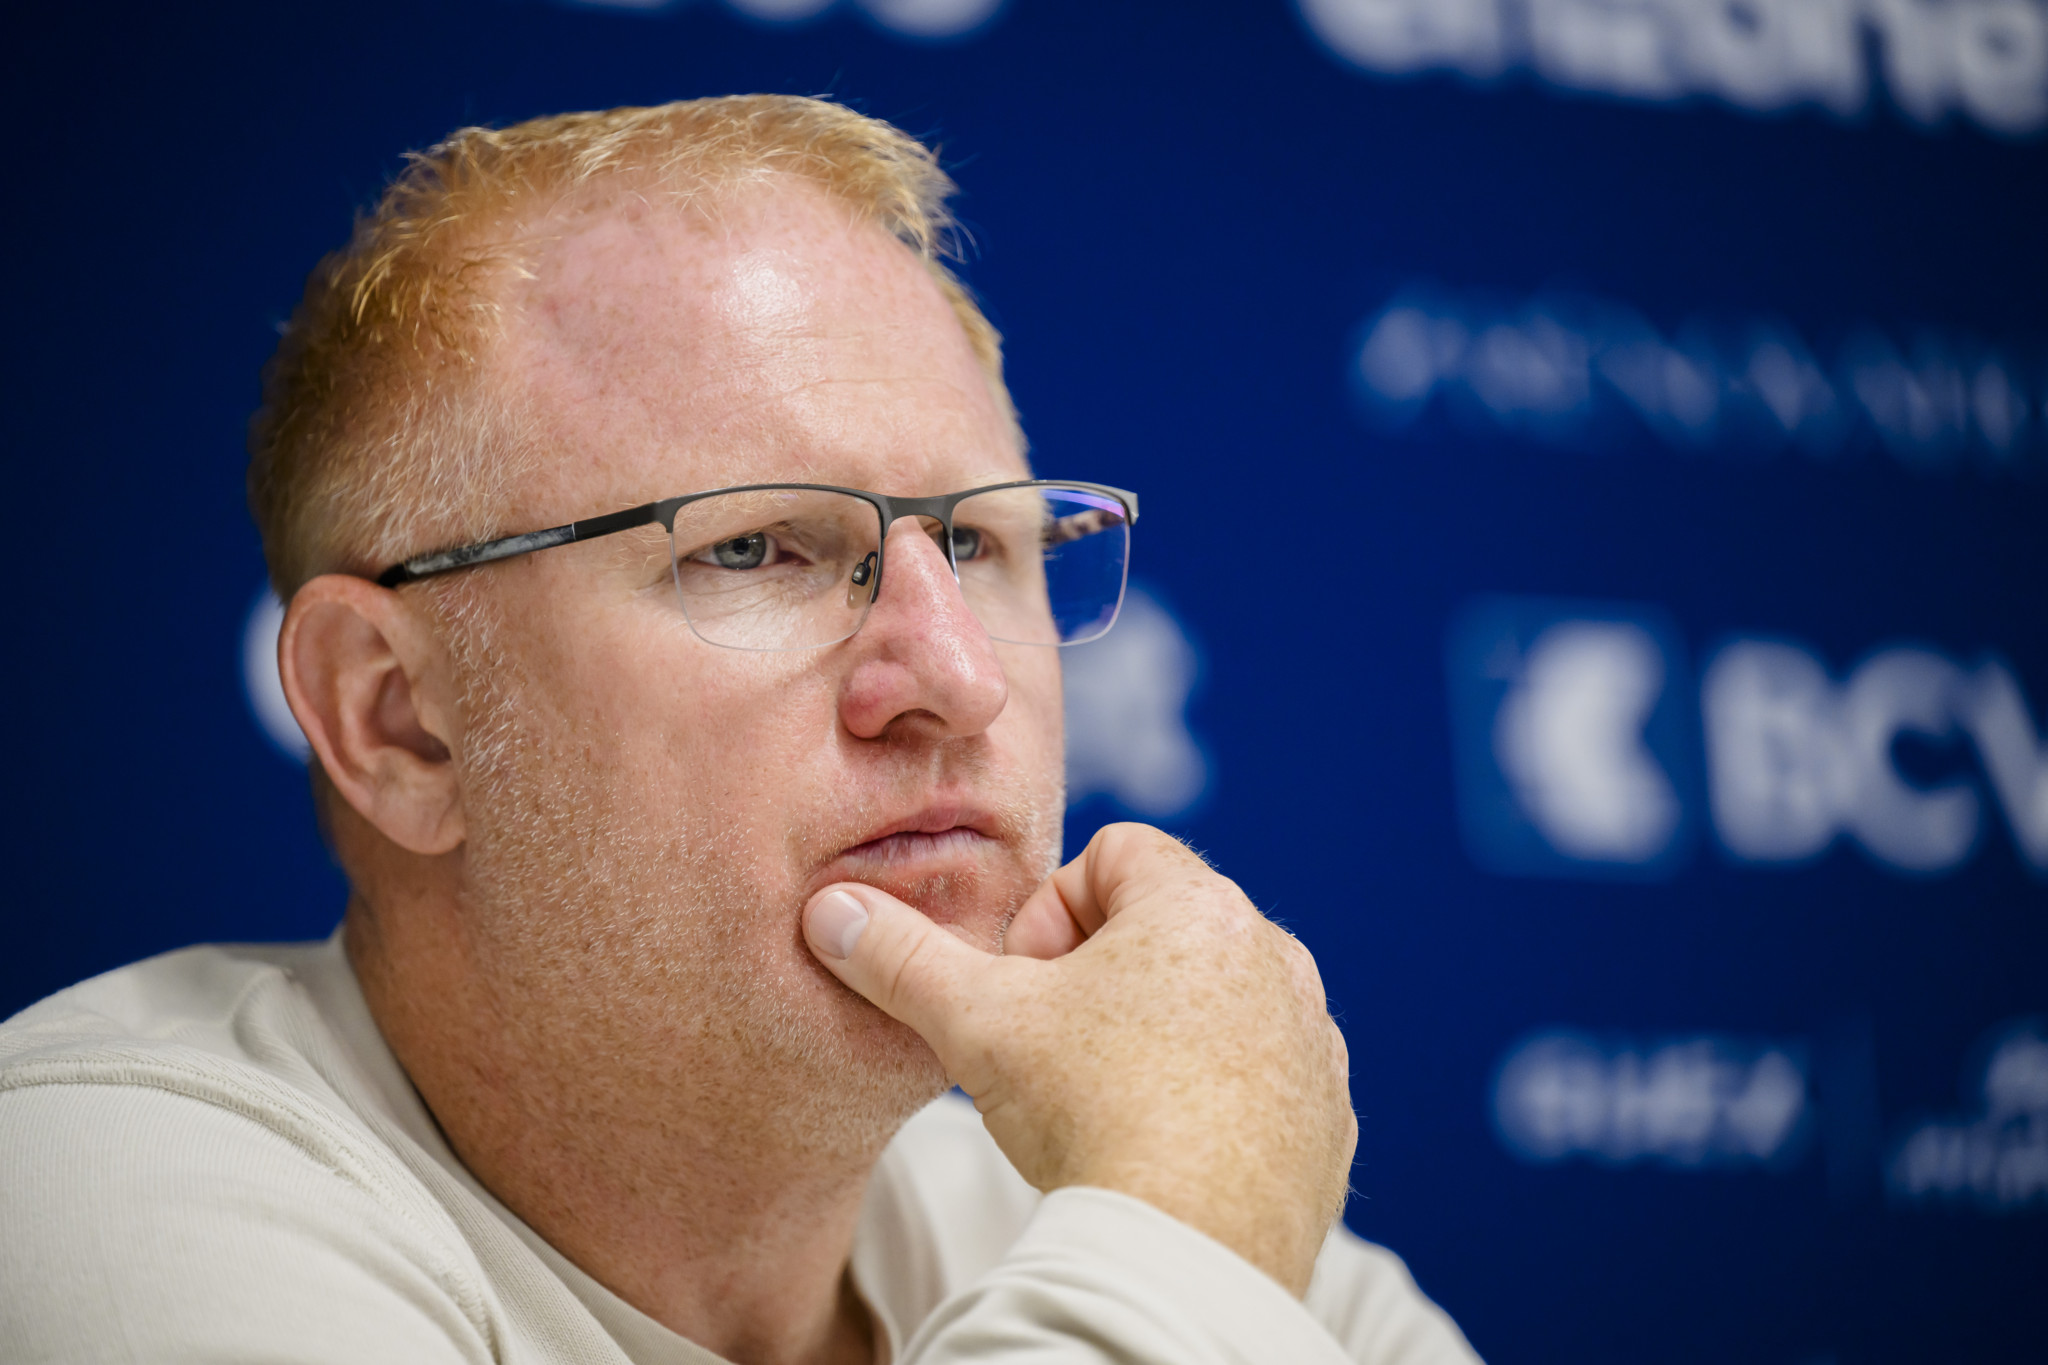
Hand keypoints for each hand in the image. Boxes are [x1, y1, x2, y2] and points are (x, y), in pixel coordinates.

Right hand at [802, 823, 1355, 1295]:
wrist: (1188, 1252)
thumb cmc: (1091, 1115)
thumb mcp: (977, 1025)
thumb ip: (901, 959)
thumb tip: (829, 913)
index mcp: (1200, 907)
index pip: (1113, 851)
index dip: (1048, 912)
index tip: (1024, 984)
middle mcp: (1275, 958)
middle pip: (1162, 927)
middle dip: (1098, 975)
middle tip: (1050, 1047)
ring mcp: (1312, 1040)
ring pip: (1213, 1002)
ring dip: (1156, 1032)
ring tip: (1104, 1101)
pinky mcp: (1326, 1116)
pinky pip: (1260, 1076)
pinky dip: (1211, 1096)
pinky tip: (1161, 1145)